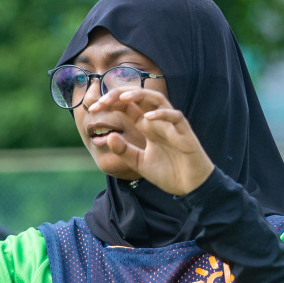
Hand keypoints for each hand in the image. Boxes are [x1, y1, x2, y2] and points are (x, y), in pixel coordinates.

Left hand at [87, 88, 214, 194]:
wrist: (190, 187)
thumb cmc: (168, 172)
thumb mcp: (138, 163)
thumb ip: (124, 150)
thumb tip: (108, 137)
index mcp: (146, 126)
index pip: (127, 106)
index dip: (110, 103)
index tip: (93, 109)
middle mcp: (157, 121)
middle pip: (139, 97)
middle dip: (119, 95)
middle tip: (101, 102)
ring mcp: (171, 124)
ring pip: (157, 100)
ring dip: (140, 95)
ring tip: (122, 98)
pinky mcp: (185, 132)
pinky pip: (175, 117)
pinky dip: (162, 115)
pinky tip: (147, 118)